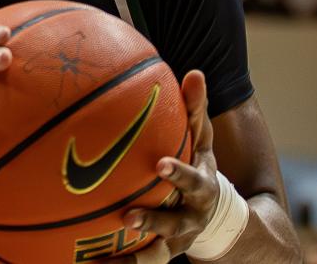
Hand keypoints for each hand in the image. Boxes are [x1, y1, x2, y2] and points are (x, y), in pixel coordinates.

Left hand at [112, 71, 221, 262]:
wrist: (216, 217)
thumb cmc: (199, 164)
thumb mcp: (201, 139)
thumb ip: (195, 108)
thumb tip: (194, 72)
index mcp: (202, 187)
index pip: (193, 179)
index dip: (179, 174)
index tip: (160, 165)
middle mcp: (191, 218)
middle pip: (175, 223)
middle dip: (154, 221)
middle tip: (128, 217)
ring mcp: (176, 241)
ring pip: (156, 254)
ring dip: (132, 258)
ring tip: (100, 259)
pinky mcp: (159, 255)